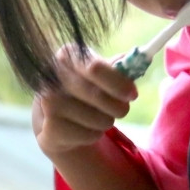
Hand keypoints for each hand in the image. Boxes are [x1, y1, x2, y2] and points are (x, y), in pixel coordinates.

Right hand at [32, 44, 136, 159]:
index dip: (118, 83)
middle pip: (98, 96)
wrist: (56, 118)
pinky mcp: (50, 128)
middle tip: (122, 110)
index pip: (95, 68)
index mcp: (68, 55)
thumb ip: (119, 67)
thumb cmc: (85, 89)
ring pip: (98, 119)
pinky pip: (90, 135)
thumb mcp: (100, 73)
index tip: (132, 94)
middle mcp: (53, 76)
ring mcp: (48, 103)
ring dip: (106, 121)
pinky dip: (95, 135)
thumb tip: (142, 57)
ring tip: (97, 117)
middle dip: (119, 107)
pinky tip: (83, 128)